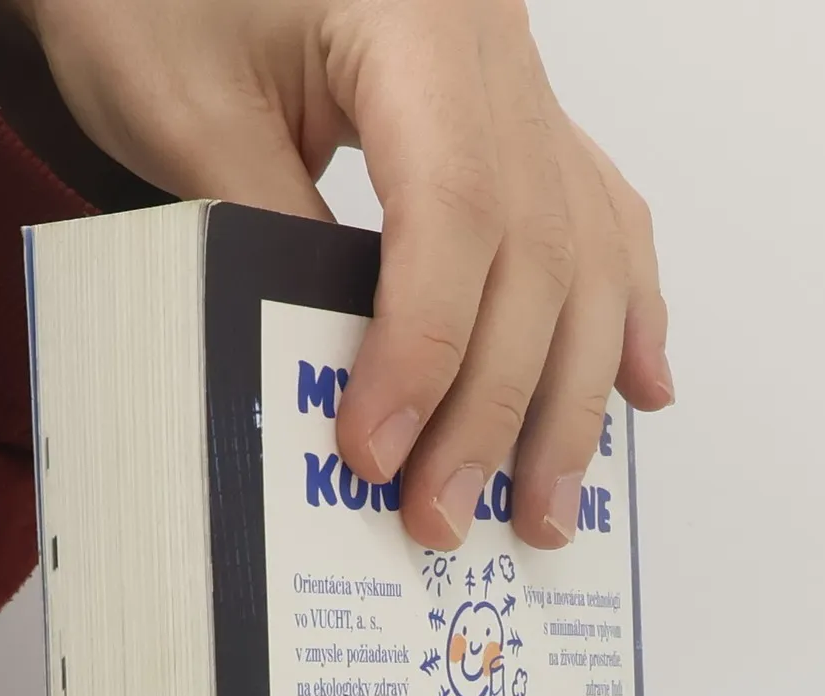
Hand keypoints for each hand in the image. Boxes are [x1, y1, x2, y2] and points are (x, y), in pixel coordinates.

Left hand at [2, 0, 671, 549]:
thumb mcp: (186, 112)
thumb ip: (273, 240)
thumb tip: (349, 386)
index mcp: (420, 13)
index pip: (455, 213)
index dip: (426, 352)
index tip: (376, 454)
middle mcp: (494, 39)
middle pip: (535, 249)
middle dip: (495, 405)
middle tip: (446, 516)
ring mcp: (517, 71)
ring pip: (583, 247)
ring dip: (569, 392)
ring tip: (544, 505)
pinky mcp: (513, 104)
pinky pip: (595, 210)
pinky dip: (618, 307)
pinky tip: (638, 387)